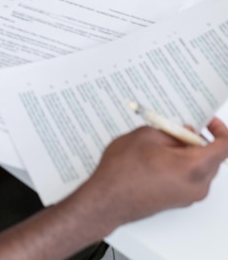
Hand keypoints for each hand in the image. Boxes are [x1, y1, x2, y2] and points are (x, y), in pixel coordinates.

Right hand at [78, 118, 227, 233]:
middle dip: (198, 140)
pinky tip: (160, 156)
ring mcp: (188, 196)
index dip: (219, 130)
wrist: (107, 199)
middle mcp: (196, 186)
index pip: (225, 147)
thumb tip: (183, 132)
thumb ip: (172, 132)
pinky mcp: (178, 200)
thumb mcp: (147, 136)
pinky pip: (190, 178)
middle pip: (213, 158)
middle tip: (179, 128)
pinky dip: (182, 165)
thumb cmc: (122, 172)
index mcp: (193, 167)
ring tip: (163, 141)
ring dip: (188, 153)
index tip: (208, 122)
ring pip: (201, 168)